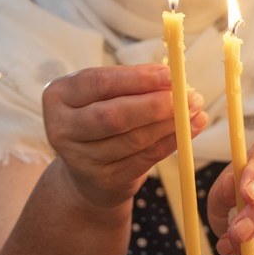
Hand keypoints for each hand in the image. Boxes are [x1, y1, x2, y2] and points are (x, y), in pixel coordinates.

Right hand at [43, 64, 207, 209]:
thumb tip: (172, 78)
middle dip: (156, 105)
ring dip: (170, 123)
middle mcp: (62, 128)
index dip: (136, 79)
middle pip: (113, 116)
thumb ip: (133, 84)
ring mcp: (81, 159)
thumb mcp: (105, 96)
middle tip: (189, 95)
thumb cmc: (100, 119)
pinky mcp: (104, 180)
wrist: (87, 171)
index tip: (169, 74)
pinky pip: (145, 158)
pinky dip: (171, 142)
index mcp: (58, 96)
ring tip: (195, 109)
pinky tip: (190, 129)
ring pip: (133, 139)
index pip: (98, 83)